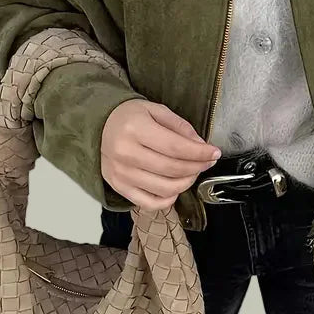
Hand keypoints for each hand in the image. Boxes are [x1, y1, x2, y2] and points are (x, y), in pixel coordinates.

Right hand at [101, 99, 221, 209]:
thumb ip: (180, 126)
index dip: (200, 153)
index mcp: (135, 129)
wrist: (98, 127)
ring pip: (165, 188)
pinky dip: (169, 199)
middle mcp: (126, 153)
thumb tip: (201, 145)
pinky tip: (175, 187)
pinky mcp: (119, 188)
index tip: (214, 153)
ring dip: (186, 183)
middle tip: (206, 162)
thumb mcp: (155, 110)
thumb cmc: (128, 117)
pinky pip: (150, 203)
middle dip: (197, 167)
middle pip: (173, 169)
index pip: (176, 147)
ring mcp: (121, 174)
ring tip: (191, 172)